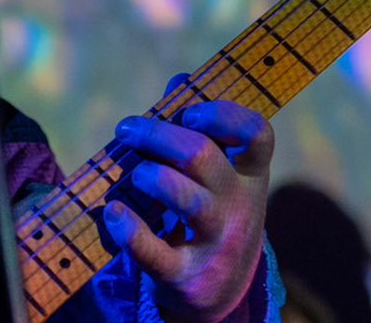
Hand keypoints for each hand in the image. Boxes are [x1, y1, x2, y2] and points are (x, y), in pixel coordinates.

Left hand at [101, 83, 272, 322]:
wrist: (215, 291)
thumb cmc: (209, 213)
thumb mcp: (216, 176)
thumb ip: (197, 128)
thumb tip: (181, 79)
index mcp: (248, 175)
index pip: (257, 135)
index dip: (224, 115)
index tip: (189, 111)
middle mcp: (239, 208)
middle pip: (202, 157)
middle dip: (158, 134)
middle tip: (127, 129)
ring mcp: (216, 245)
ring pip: (187, 200)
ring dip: (151, 176)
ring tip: (135, 174)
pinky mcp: (186, 277)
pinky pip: (155, 251)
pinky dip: (128, 228)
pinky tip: (112, 211)